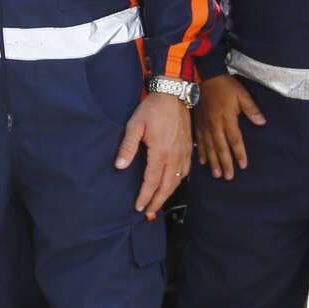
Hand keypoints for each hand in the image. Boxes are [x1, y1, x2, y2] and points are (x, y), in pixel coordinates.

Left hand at [117, 90, 192, 218]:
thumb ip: (128, 146)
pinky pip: (185, 171)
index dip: (145, 196)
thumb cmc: (152, 109)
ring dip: (168, 194)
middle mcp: (175, 156)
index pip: (152, 181)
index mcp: (161, 152)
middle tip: (149, 213)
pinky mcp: (188, 148)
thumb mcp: (135, 125)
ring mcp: (184, 153)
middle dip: (158, 201)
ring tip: (158, 203)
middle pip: (167, 186)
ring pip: (177, 180)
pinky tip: (172, 185)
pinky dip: (178, 182)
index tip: (139, 207)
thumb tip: (120, 166)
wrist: (174, 94)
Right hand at [193, 74, 265, 179]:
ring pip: (209, 147)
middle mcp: (215, 125)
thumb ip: (251, 109)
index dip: (239, 153)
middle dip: (225, 163)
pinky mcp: (198, 123)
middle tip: (228, 177)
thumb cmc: (225, 86)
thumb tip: (262, 122)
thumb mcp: (242, 94)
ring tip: (216, 174)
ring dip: (213, 161)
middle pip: (220, 147)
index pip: (234, 140)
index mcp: (227, 118)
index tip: (243, 165)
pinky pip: (199, 141)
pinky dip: (201, 152)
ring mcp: (205, 125)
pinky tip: (203, 161)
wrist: (205, 76)